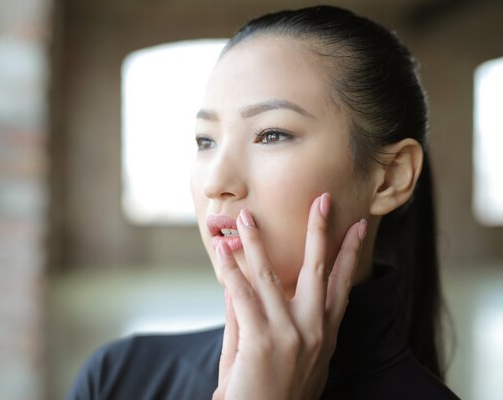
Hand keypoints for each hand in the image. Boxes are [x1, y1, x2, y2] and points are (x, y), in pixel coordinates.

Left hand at [212, 193, 366, 399]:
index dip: (351, 254)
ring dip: (256, 242)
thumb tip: (240, 283)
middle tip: (321, 199)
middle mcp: (314, 331)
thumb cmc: (269, 395)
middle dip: (320, 231)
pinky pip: (241, 295)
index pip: (343, 285)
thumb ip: (258, 319)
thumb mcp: (278, 356)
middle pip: (320, 270)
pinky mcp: (262, 340)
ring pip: (271, 275)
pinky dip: (229, 270)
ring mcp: (290, 334)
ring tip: (245, 218)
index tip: (358, 226)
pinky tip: (221, 251)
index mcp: (326, 335)